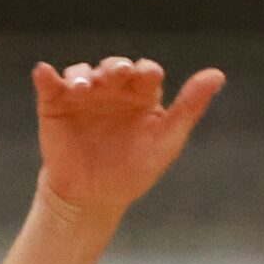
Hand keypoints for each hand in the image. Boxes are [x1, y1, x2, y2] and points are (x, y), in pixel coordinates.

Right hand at [33, 57, 224, 219]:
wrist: (94, 196)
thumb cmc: (135, 169)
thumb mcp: (167, 140)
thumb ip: (189, 107)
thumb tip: (218, 74)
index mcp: (141, 94)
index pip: (145, 72)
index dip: (146, 71)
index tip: (147, 77)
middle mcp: (111, 88)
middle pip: (114, 67)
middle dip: (115, 68)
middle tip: (118, 75)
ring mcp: (82, 93)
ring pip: (82, 71)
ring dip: (83, 74)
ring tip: (85, 87)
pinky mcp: (54, 102)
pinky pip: (49, 83)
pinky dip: (46, 75)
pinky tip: (45, 73)